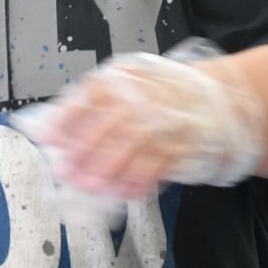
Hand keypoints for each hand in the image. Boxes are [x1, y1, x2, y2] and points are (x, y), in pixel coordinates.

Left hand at [26, 45, 263, 200]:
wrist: (219, 96)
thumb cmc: (161, 93)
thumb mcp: (126, 84)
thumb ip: (88, 103)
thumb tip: (48, 127)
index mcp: (126, 78)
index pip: (91, 95)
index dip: (67, 118)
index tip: (49, 140)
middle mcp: (146, 95)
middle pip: (112, 123)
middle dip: (87, 151)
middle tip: (69, 172)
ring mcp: (168, 118)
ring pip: (135, 144)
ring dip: (111, 168)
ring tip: (92, 185)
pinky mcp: (187, 141)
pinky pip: (161, 162)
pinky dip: (142, 179)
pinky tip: (126, 190)